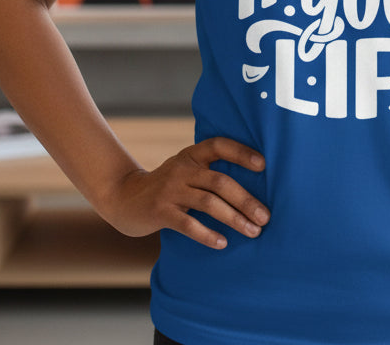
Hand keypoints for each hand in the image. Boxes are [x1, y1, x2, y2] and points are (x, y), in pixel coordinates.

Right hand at [101, 136, 268, 248]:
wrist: (123, 198)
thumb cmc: (167, 186)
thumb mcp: (185, 171)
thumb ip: (208, 173)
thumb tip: (252, 188)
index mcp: (191, 155)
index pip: (219, 145)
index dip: (241, 152)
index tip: (263, 164)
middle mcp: (182, 169)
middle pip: (220, 181)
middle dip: (246, 200)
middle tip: (265, 217)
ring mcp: (170, 190)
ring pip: (209, 203)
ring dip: (234, 219)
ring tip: (253, 232)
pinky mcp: (160, 212)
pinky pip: (188, 225)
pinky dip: (207, 235)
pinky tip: (223, 243)